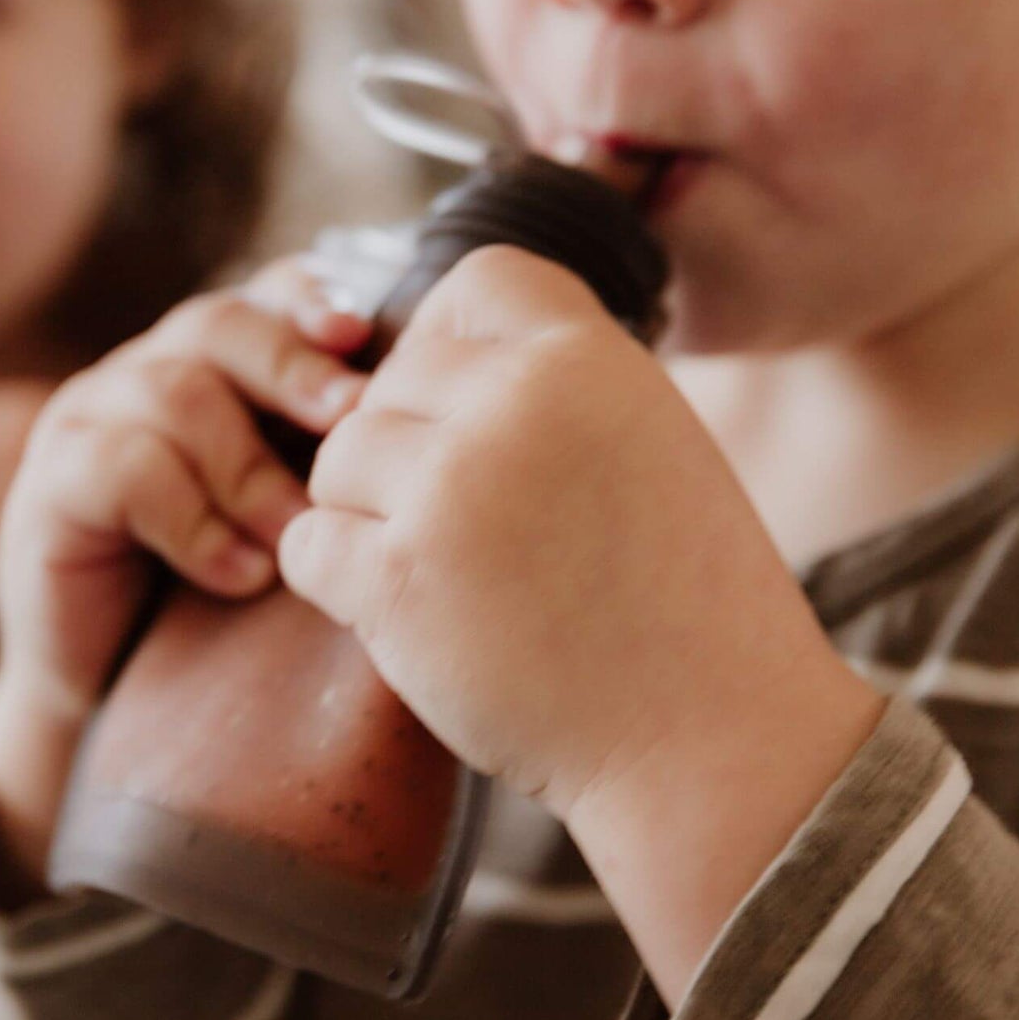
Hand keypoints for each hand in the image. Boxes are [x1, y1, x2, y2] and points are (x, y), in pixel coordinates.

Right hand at [0, 260, 369, 883]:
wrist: (121, 689)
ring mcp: (90, 420)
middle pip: (221, 324)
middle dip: (292, 367)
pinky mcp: (48, 484)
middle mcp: (148, 372)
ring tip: (294, 537)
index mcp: (215, 364)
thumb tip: (437, 432)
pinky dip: (194, 523)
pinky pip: (126, 468)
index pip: (267, 296)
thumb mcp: (297, 515)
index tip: (365, 335)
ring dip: (250, 471)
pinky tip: (238, 575)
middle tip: (351, 418)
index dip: (314, 302)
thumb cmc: (229, 594)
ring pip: (177, 395)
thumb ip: (340, 461)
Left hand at [279, 246, 882, 997]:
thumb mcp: (652, 445)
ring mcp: (452, 491)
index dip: (450, 338)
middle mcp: (516, 405)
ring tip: (445, 573)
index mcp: (592, 359)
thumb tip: (436, 355)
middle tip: (463, 523)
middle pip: (390, 381)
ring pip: (337, 460)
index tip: (463, 406)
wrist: (710, 740)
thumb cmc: (686, 602)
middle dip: (405, 445)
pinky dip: (337, 577)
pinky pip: (308, 544)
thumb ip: (553, 387)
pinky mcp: (398, 583)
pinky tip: (403, 611)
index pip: (474, 280)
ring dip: (367, 513)